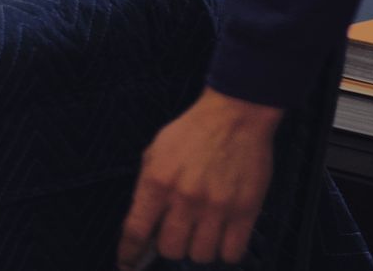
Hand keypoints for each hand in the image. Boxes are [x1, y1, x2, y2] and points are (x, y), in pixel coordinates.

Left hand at [117, 87, 282, 268]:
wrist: (234, 116)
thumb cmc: (191, 132)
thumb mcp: (155, 152)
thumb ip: (146, 187)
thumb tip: (142, 222)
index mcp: (156, 181)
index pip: (136, 231)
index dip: (129, 253)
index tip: (127, 264)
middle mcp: (184, 198)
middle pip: (171, 250)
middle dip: (169, 247)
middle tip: (175, 234)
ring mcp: (216, 207)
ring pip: (201, 256)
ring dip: (198, 249)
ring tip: (200, 233)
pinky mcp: (245, 211)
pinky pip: (232, 253)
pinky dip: (225, 251)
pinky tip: (221, 236)